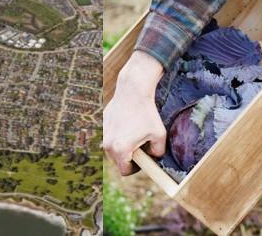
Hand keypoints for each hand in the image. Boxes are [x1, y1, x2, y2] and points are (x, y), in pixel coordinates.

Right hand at [104, 51, 166, 175]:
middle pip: (118, 160)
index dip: (135, 168)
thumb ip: (158, 152)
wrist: (133, 91)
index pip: (125, 171)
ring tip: (134, 133)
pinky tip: (128, 123)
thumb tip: (153, 157)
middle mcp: (108, 144)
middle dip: (128, 156)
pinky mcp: (102, 124)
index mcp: (120, 149)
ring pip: (113, 148)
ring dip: (122, 145)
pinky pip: (110, 135)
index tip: (142, 159)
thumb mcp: (159, 135)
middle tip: (140, 144)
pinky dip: (118, 134)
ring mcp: (103, 134)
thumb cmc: (147, 113)